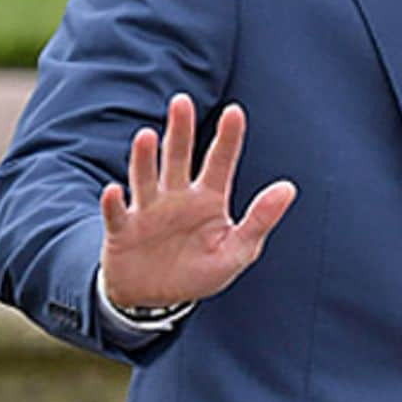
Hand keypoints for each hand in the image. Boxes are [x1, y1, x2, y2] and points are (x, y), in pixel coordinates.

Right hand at [99, 93, 296, 308]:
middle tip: (181, 101)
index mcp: (208, 199)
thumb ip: (260, 219)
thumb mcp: (238, 251)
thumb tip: (289, 188)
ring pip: (145, 178)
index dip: (227, 138)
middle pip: (177, 157)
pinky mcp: (123, 231)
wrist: (158, 300)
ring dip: (144, 159)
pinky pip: (117, 214)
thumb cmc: (200, 270)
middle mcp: (177, 197)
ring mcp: (148, 211)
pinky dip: (113, 203)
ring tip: (146, 136)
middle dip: (180, 131)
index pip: (220, 162)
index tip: (234, 111)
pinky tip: (113, 191)